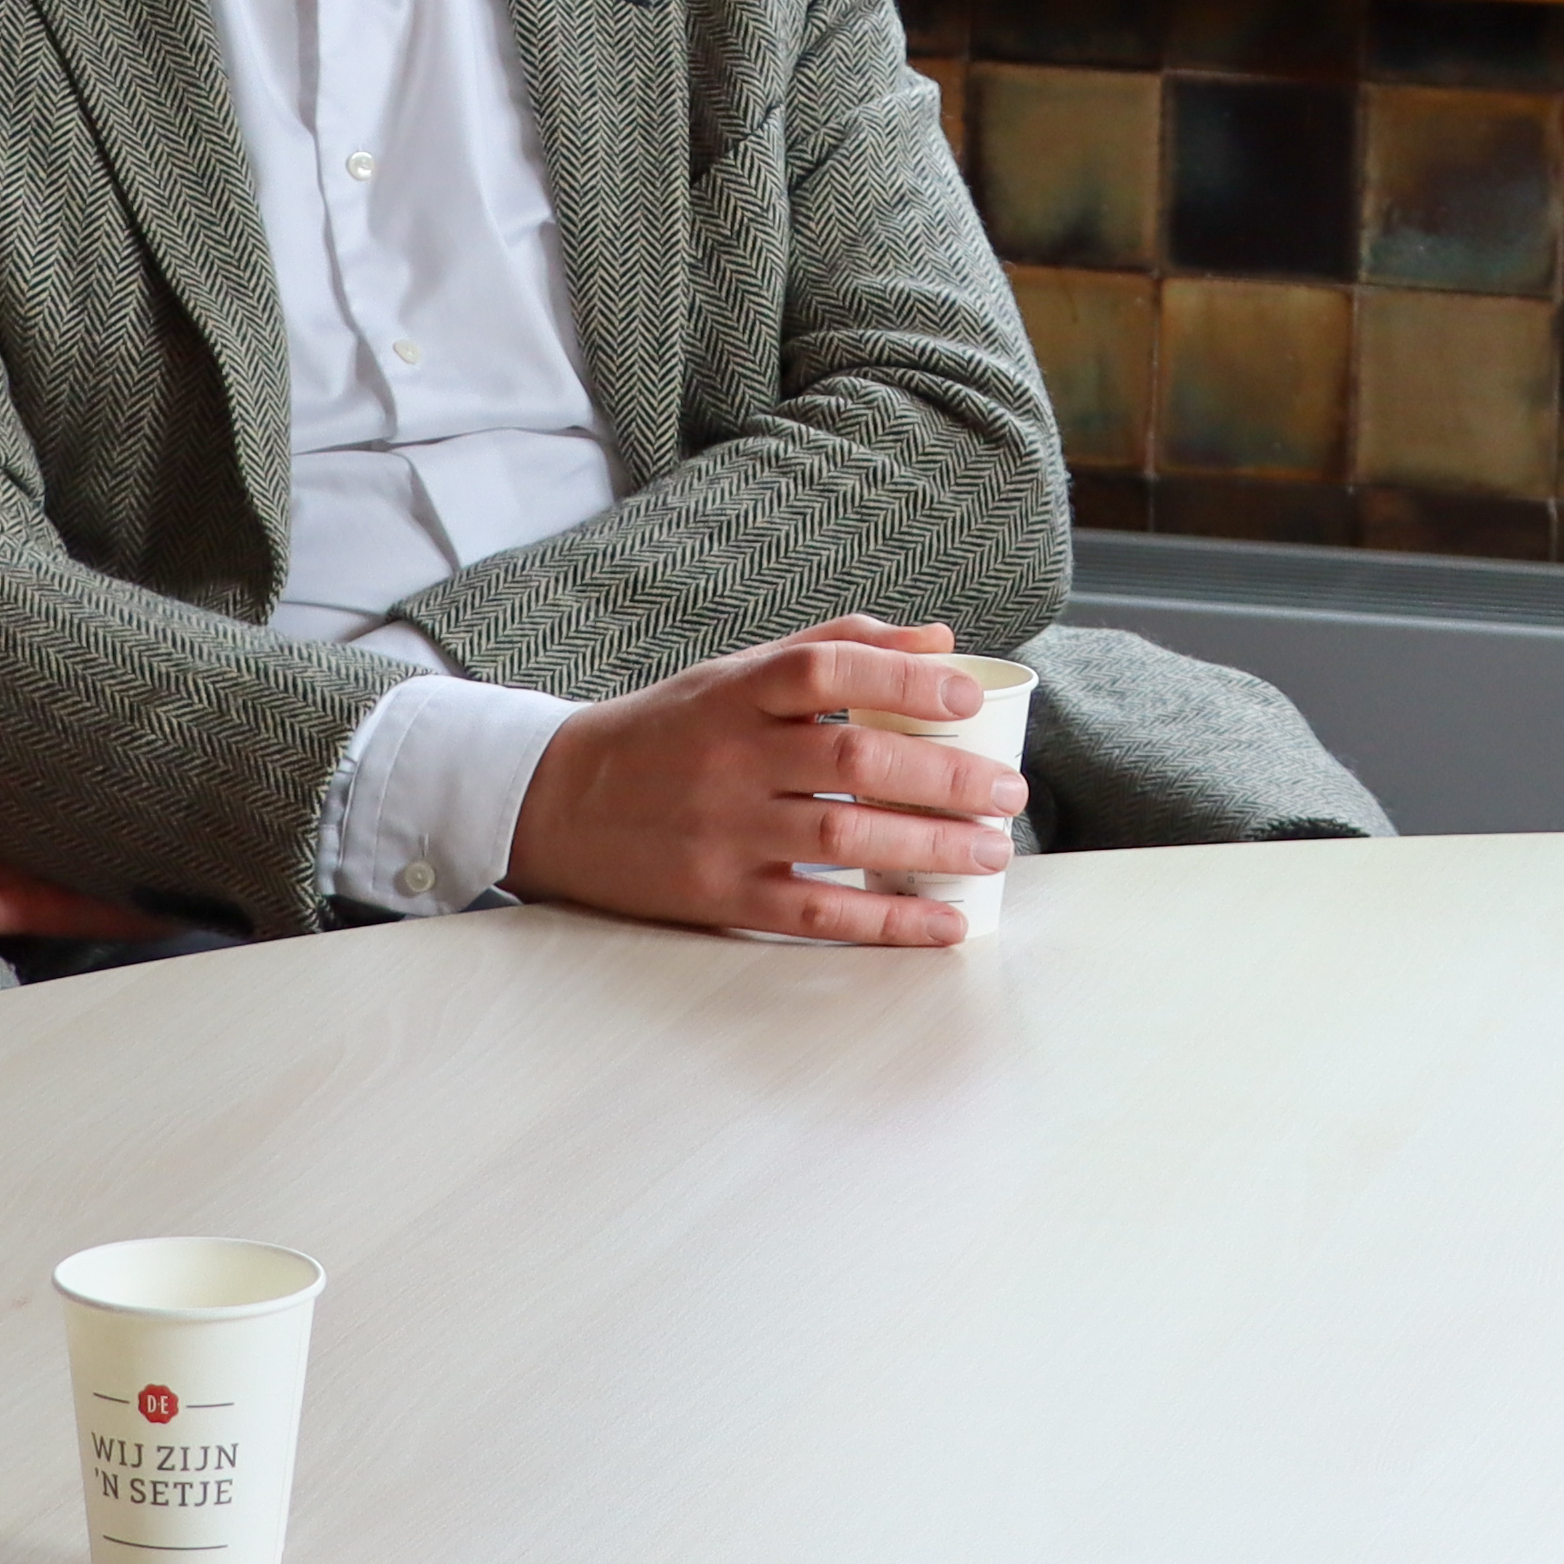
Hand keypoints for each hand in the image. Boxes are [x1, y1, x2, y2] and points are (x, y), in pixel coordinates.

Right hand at [503, 616, 1023, 945]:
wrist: (556, 803)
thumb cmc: (664, 734)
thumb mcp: (732, 675)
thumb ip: (830, 650)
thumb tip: (941, 641)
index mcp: (734, 693)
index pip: (827, 669)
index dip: (905, 676)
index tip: (969, 693)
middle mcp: (729, 758)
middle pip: (853, 760)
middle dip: (945, 776)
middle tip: (1007, 792)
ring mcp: (722, 831)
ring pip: (845, 839)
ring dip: (932, 847)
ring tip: (991, 851)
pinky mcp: (717, 895)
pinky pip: (816, 913)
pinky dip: (889, 921)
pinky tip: (944, 921)